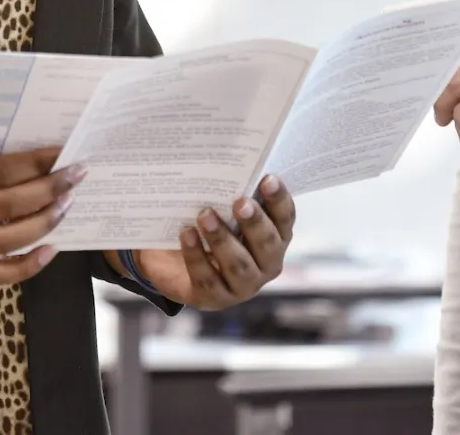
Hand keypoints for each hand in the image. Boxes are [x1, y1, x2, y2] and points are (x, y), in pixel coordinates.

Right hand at [0, 144, 82, 284]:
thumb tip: (45, 136)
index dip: (36, 162)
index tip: (65, 151)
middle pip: (7, 205)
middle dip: (49, 190)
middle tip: (76, 175)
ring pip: (6, 241)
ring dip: (44, 223)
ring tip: (68, 202)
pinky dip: (26, 268)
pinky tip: (52, 249)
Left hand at [128, 175, 295, 309]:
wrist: (174, 260)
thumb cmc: (210, 225)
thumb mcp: (224, 208)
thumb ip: (233, 193)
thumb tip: (231, 160)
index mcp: (275, 238)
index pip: (285, 219)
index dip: (279, 200)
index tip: (267, 178)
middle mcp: (266, 264)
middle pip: (268, 245)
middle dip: (255, 223)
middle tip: (240, 202)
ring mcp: (242, 286)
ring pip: (239, 266)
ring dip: (222, 239)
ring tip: (205, 215)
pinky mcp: (214, 298)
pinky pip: (208, 279)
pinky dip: (196, 255)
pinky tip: (187, 234)